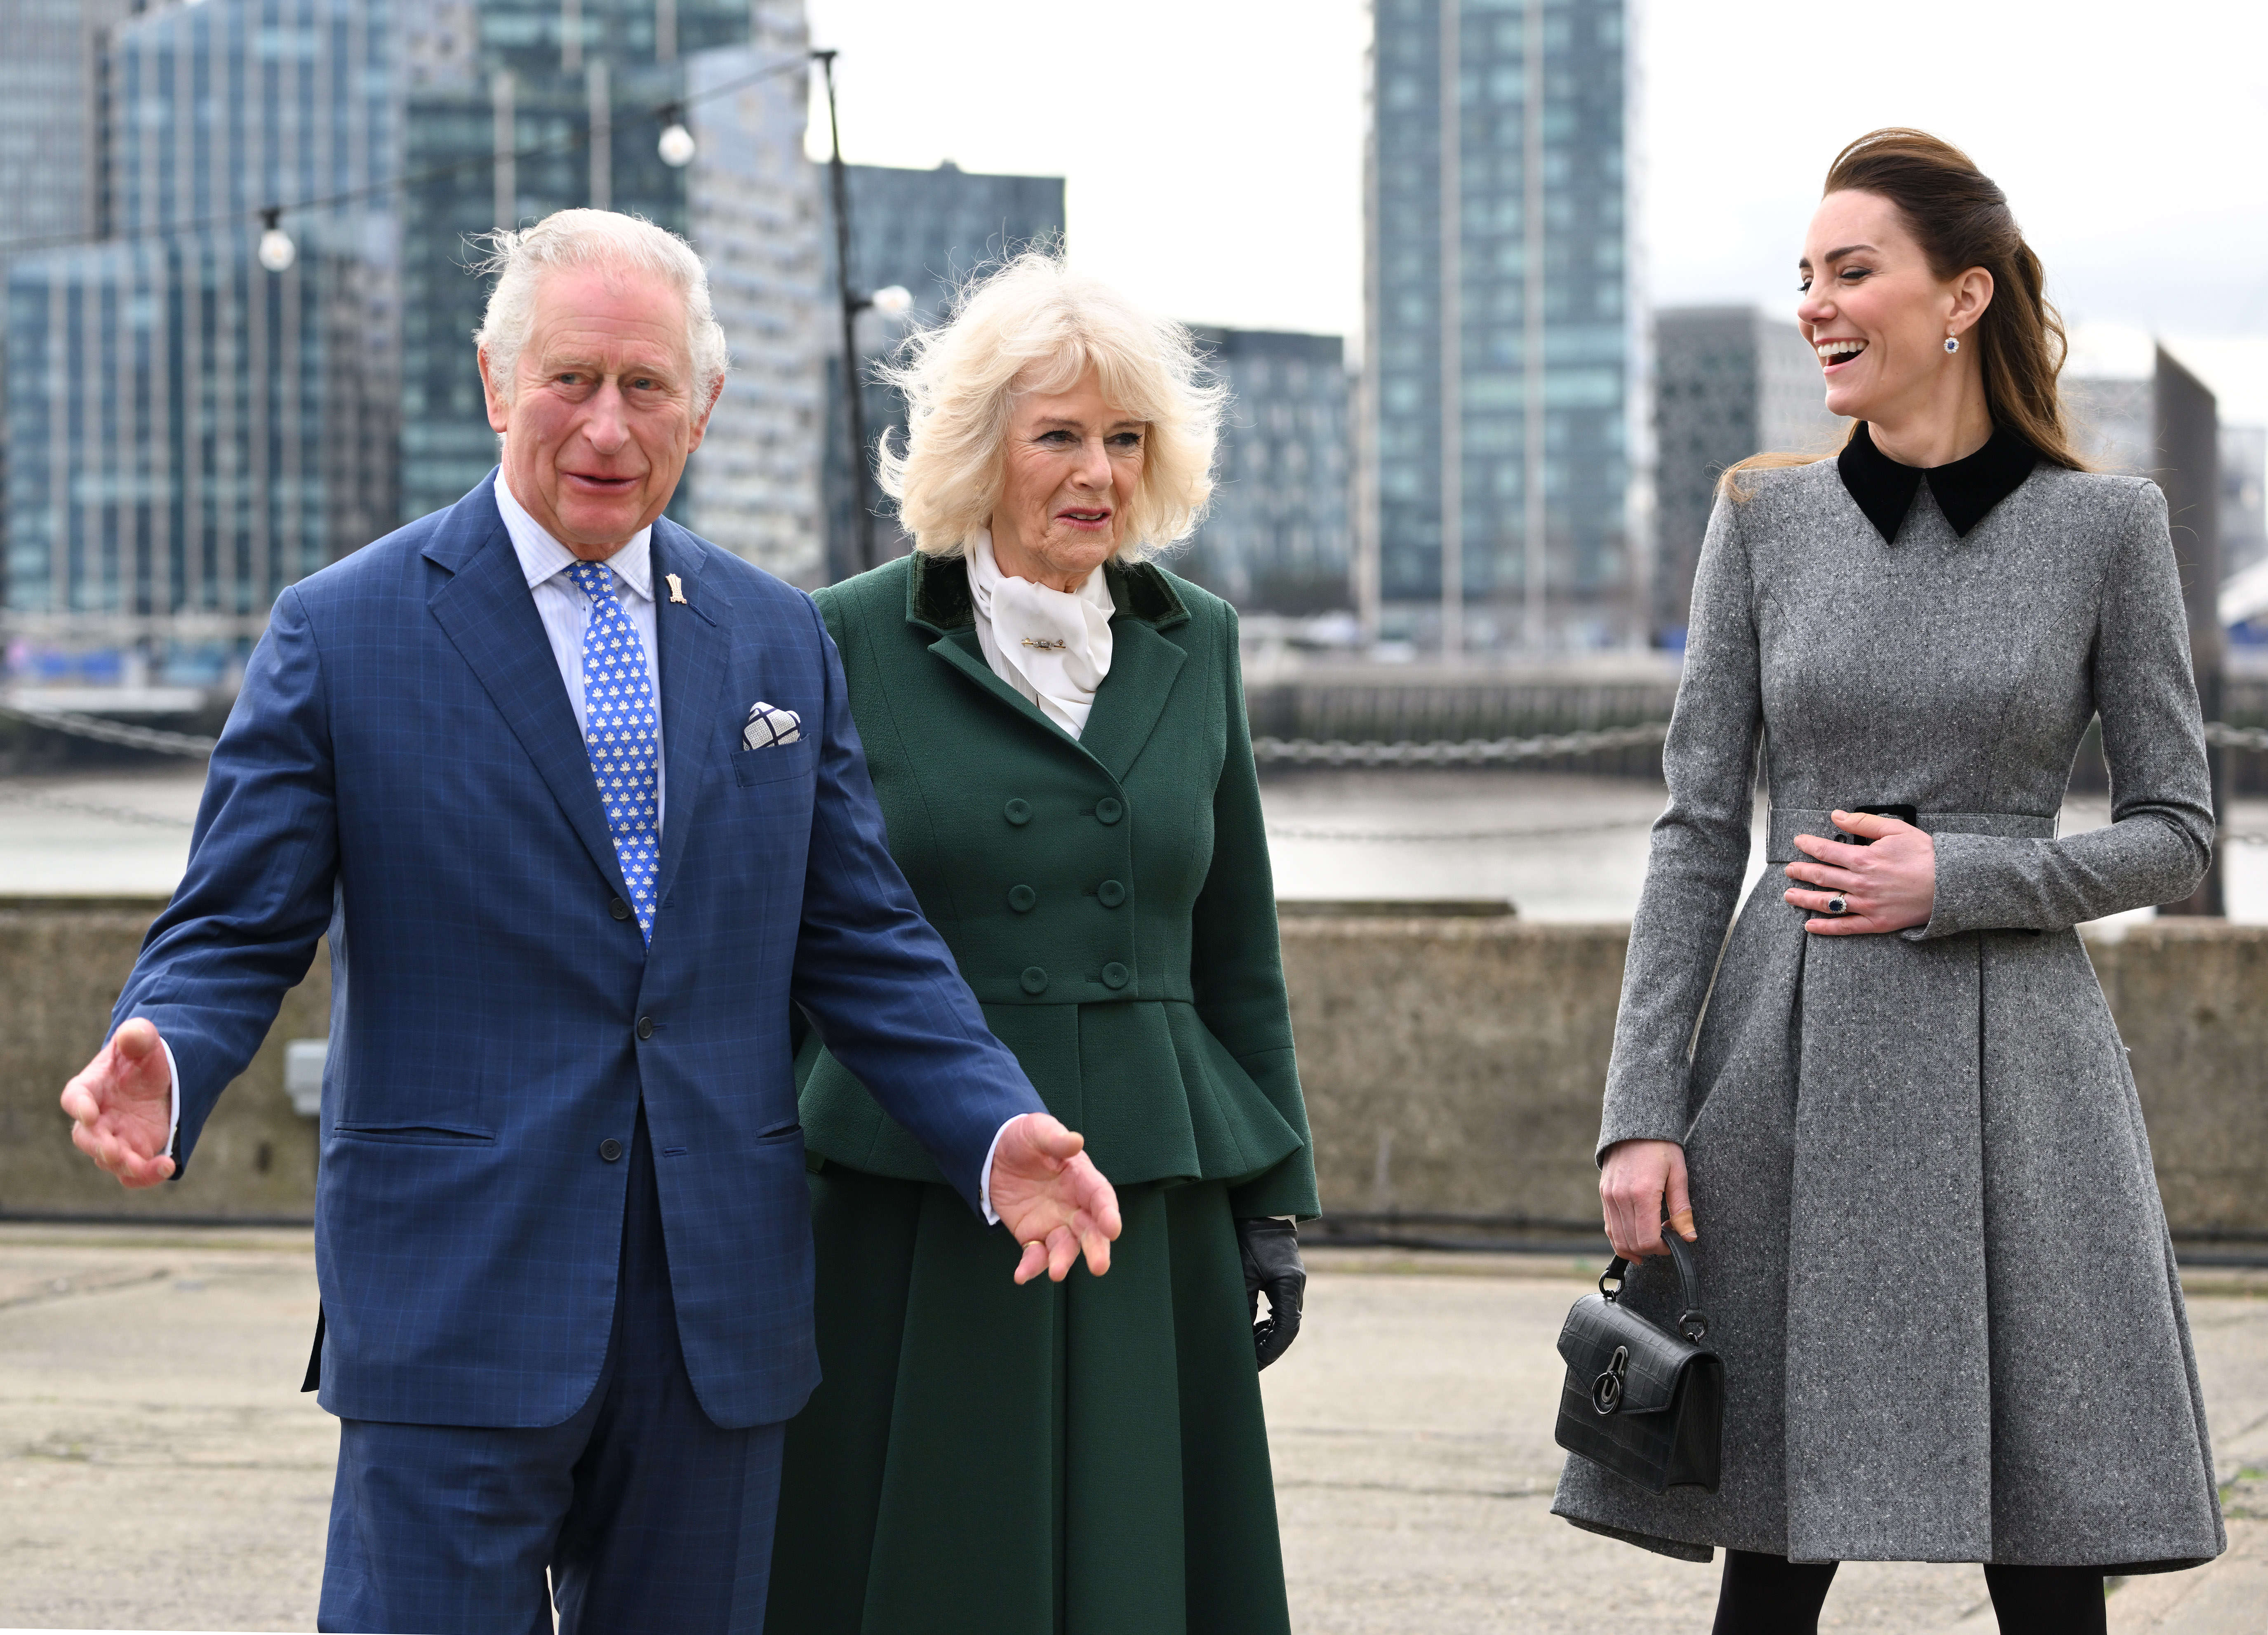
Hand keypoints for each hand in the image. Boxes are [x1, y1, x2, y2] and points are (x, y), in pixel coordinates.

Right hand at [60, 1018, 175, 1188]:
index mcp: (89, 1088)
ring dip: (123, 1164)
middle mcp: (96, 1118)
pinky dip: (146, 1176)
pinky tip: (168, 1166)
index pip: (75, 1098)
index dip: (79, 1106)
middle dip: (98, 1146)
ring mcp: (115, 1138)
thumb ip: (136, 1036)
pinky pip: (133, 1173)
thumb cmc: (142, 1058)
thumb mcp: (142, 1041)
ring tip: (140, 1164)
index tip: (88, 1112)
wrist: (160, 1077)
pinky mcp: (136, 1152)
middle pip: (87, 1138)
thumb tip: (134, 1034)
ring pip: (109, 1160)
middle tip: (112, 1151)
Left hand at [990, 1112, 1122, 1284]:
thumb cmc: (1026, 1138)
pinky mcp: (1032, 1235)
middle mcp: (1074, 1206)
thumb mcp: (1038, 1130)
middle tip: (1099, 1266)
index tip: (1113, 1229)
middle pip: (1090, 1231)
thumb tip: (1076, 1141)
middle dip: (1096, 1248)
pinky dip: (1031, 1267)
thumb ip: (1056, 1138)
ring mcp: (1054, 1223)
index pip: (1100, 1197)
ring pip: (1065, 1248)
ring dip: (1063, 1261)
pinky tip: (1021, 1275)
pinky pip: (1034, 1255)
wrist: (996, 1152)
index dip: (1108, 1213)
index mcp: (1082, 1179)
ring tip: (1056, 1272)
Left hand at [1238, 1218, 1304, 1368]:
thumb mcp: (1242, 1272)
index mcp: (1289, 1284)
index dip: (1270, 1350)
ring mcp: (1293, 1284)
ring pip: (1286, 1321)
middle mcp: (1296, 1286)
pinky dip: (1270, 1324)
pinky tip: (1256, 1330)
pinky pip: (1282, 1310)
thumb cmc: (1248, 1239)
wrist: (1259, 1212)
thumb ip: (1243, 1305)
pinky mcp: (1286, 1281)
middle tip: (1249, 1365)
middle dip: (1269, 1348)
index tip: (1253, 1365)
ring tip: (1250, 1352)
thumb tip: (1240, 1338)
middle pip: (1288, 1328)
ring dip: (1269, 1337)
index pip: (1286, 1328)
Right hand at [1599, 1138, 1693, 1259]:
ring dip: (1635, 1248)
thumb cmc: (1661, 1148)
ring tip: (1651, 1241)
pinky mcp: (1603, 1194)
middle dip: (1651, 1249)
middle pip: (1632, 1243)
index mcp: (1642, 1193)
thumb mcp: (1678, 1175)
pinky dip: (1621, 1238)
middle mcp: (1621, 1197)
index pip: (1648, 1239)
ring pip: (1617, 1239)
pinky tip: (1635, 1239)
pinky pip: (1609, 1226)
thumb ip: (1682, 1209)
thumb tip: (1689, 1237)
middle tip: (1665, 1240)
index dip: (1663, 1248)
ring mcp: (1609, 1196)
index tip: (1674, 1242)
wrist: (1636, 1126)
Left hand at [1783, 808, 1935, 935]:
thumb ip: (1864, 822)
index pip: (1826, 851)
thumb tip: (1836, 815)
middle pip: (1821, 876)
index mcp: (1864, 859)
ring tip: (1789, 896)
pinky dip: (1825, 928)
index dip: (1808, 846)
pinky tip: (1809, 926)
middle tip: (1789, 871)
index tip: (1798, 843)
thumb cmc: (1926, 855)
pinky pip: (1845, 927)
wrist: (1952, 884)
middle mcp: (1860, 883)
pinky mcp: (1876, 923)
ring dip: (1804, 899)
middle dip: (1801, 872)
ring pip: (1827, 902)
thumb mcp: (1897, 830)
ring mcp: (1867, 905)